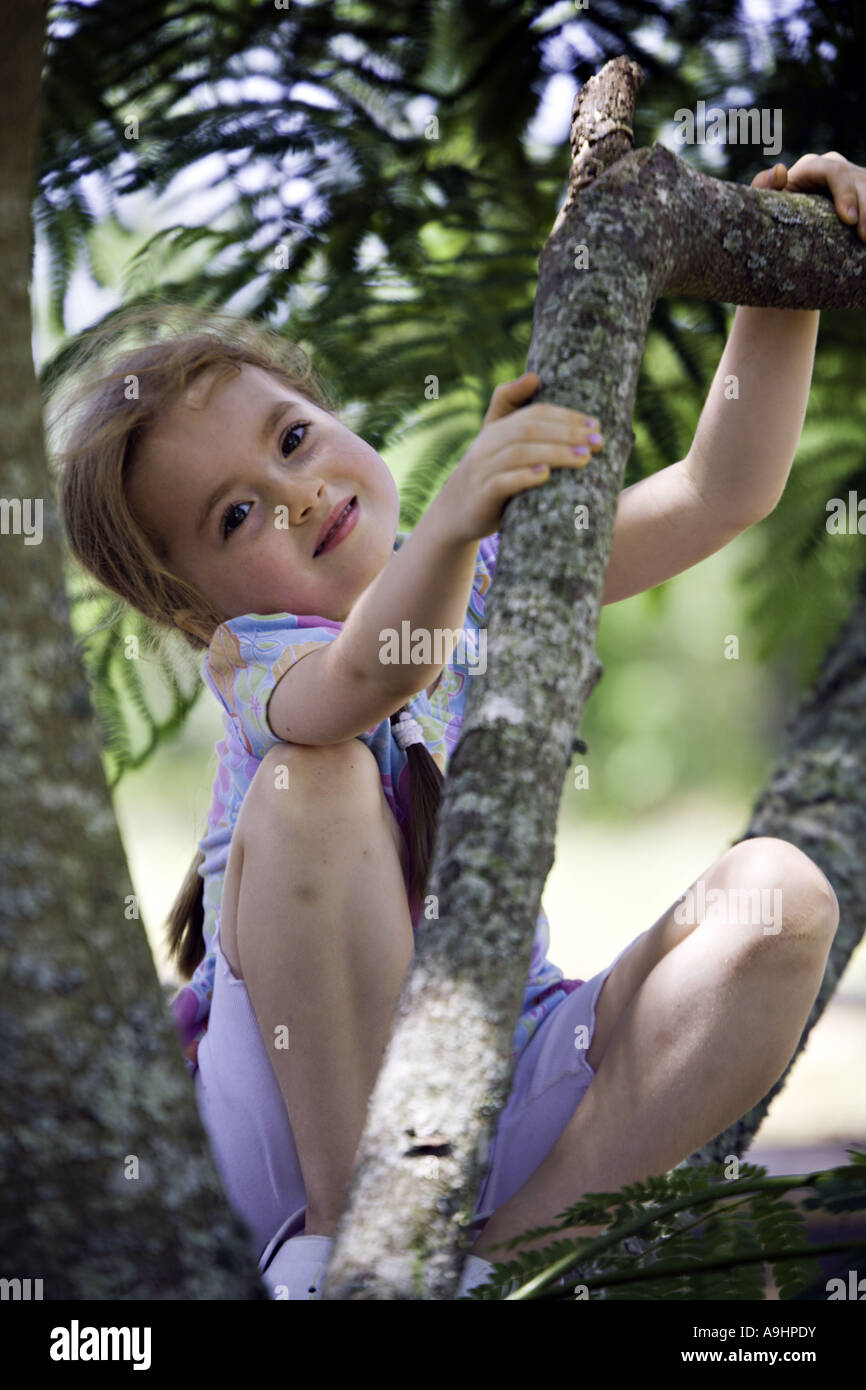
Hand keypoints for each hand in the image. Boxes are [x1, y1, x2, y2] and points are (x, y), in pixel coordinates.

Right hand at [430, 372, 603, 546]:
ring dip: (555, 453)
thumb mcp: (496, 438)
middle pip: (529, 430)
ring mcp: (483, 470)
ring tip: (584, 459)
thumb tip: (534, 376)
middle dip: (567, 434)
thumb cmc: (489, 472)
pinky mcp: (482, 495)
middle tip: (597, 442)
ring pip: (519, 454)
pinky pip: (502, 482)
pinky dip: (524, 477)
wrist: (457, 511)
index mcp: (496, 428)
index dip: (566, 417)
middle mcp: (488, 444)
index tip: (595, 425)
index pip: (534, 414)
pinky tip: (546, 475)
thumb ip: (511, 405)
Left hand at [751, 152, 865, 242]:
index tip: (849, 220)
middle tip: (863, 237)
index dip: (845, 193)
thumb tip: (781, 172)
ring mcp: (852, 177)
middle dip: (865, 209)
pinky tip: (865, 239)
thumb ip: (763, 184)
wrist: (788, 219)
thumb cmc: (774, 209)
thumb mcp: (766, 199)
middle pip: (859, 181)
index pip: (835, 172)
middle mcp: (837, 166)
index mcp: (813, 166)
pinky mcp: (861, 190)